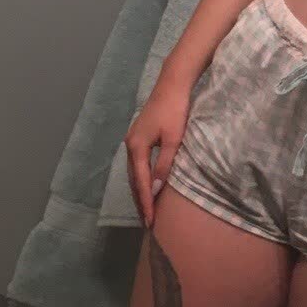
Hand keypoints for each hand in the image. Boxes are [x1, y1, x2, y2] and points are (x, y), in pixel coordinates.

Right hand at [124, 77, 190, 227]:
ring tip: (147, 209)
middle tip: (147, 222)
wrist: (172, 84)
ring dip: (140, 191)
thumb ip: (165, 165)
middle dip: (140, 201)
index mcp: (137, 147)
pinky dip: (141, 178)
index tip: (150, 221)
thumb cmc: (176, 111)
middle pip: (134, 180)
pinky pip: (137, 164)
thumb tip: (157, 190)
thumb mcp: (174, 140)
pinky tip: (147, 185)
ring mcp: (132, 139)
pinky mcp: (138, 136)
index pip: (141, 182)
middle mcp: (130, 145)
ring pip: (134, 172)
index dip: (146, 202)